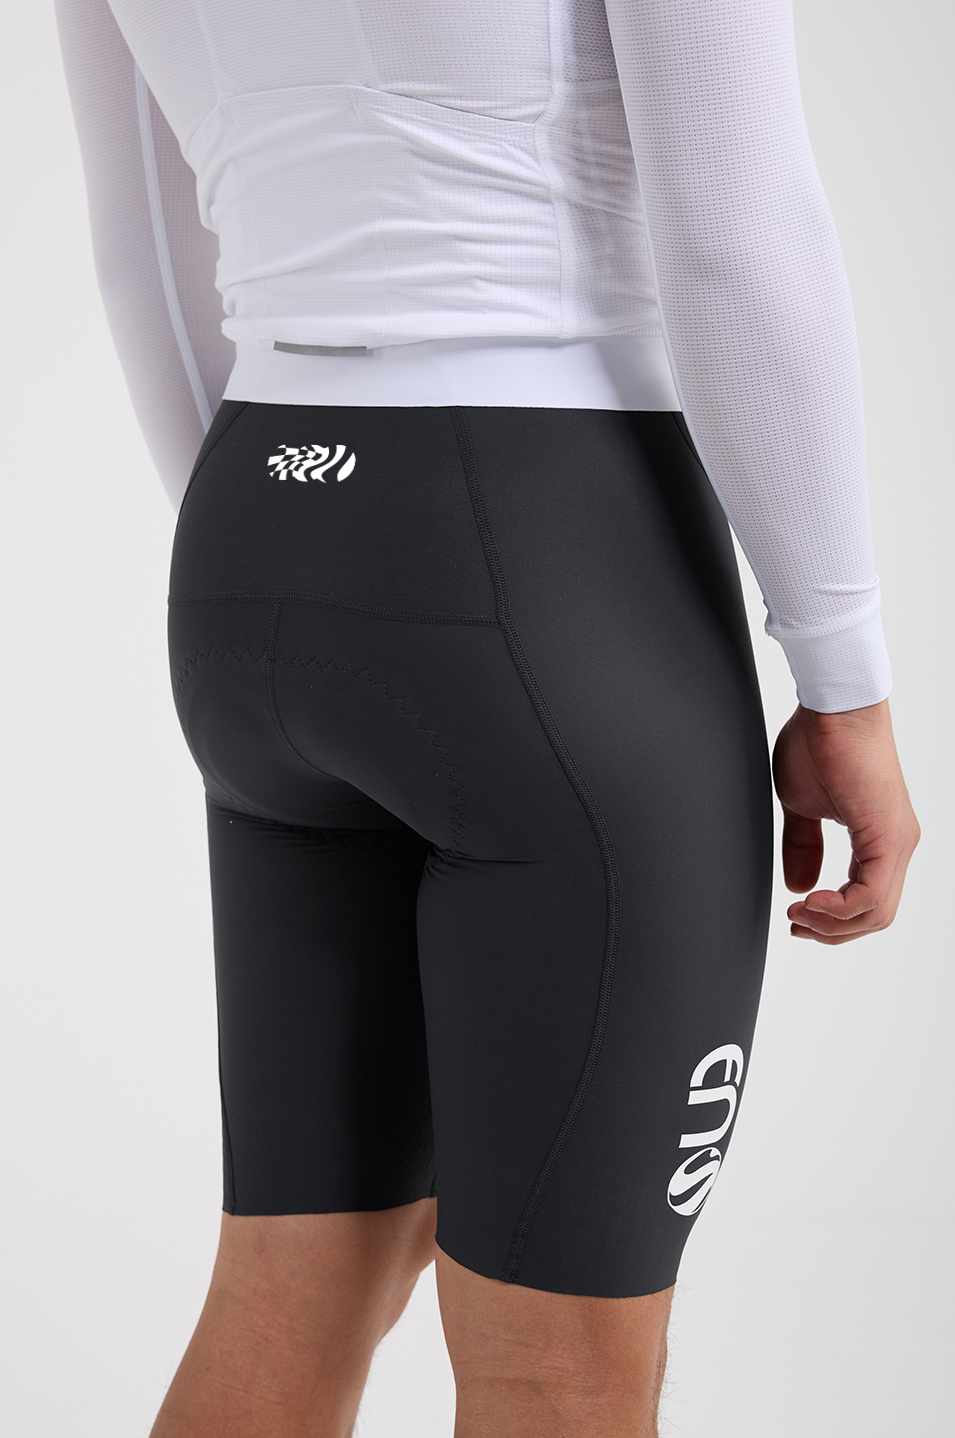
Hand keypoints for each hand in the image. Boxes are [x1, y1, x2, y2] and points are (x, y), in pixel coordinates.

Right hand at [771, 699, 918, 943]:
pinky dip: (840, 908)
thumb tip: (800, 885)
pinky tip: (812, 902)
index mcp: (881, 838)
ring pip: (876, 911)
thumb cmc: (820, 743)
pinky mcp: (888, 835)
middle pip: (875, 916)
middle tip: (796, 924)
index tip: (797, 917)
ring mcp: (898, 841)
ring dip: (833, 923)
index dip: (832, 921)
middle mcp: (897, 844)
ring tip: (799, 913)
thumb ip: (804, 846)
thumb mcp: (802, 806)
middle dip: (832, 931)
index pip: (867, 901)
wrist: (833, 707)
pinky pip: (870, 894)